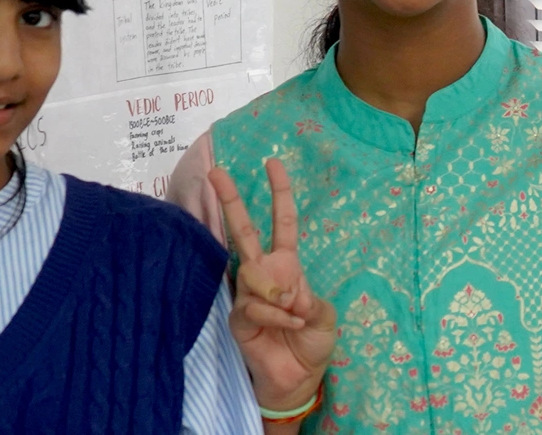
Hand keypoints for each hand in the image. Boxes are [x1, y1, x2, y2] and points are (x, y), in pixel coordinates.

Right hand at [212, 158, 338, 413]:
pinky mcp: (238, 317)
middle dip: (231, 200)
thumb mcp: (325, 315)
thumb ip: (311, 298)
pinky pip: (254, 306)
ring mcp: (247, 294)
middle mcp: (263, 274)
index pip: (281, 223)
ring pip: (252, 273)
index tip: (273, 164)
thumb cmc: (311, 342)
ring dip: (277, 292)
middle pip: (243, 231)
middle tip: (216, 171)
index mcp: (287, 266)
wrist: (297, 378)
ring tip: (295, 311)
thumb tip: (289, 291)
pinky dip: (276, 315)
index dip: (280, 194)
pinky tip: (290, 324)